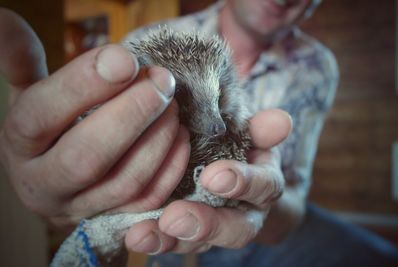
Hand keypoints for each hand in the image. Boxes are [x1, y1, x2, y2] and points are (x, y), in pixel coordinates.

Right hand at [0, 9, 188, 228]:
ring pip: (124, 182)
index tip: (125, 58)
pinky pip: (148, 199)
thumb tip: (5, 18)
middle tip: (161, 80)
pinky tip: (179, 135)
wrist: (52, 175)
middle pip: (87, 156)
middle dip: (132, 114)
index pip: (41, 115)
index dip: (83, 84)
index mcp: (19, 145)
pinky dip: (171, 166)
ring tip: (172, 105)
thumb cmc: (48, 129)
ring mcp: (80, 207)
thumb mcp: (30, 94)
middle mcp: (43, 183)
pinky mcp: (112, 217)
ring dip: (157, 139)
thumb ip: (23, 61)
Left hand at [124, 109, 291, 253]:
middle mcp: (244, 211)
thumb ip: (263, 129)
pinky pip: (176, 242)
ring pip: (201, 242)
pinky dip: (155, 241)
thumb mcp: (252, 133)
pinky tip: (134, 235)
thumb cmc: (238, 145)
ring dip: (173, 240)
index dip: (243, 183)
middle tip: (175, 219)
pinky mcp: (190, 233)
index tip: (214, 177)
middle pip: (236, 228)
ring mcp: (216, 225)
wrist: (227, 167)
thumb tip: (280, 121)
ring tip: (143, 235)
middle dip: (207, 225)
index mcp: (263, 184)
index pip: (263, 187)